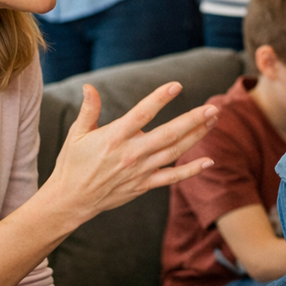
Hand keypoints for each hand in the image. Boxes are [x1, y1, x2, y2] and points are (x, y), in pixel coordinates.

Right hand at [46, 81, 217, 226]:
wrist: (71, 200)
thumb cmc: (73, 163)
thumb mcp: (77, 134)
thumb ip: (89, 109)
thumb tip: (89, 86)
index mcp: (115, 137)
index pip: (142, 114)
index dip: (160, 98)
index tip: (177, 85)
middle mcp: (131, 153)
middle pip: (168, 134)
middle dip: (193, 120)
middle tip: (214, 107)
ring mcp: (140, 171)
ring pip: (174, 152)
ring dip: (197, 136)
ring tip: (214, 121)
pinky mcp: (144, 185)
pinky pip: (172, 177)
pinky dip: (191, 170)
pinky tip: (208, 161)